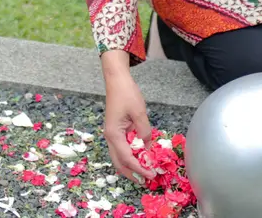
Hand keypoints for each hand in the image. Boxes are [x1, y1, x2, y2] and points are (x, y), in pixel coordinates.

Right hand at [101, 58, 155, 185]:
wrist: (116, 81)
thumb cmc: (127, 94)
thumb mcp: (139, 112)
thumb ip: (144, 131)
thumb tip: (147, 146)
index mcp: (114, 134)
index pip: (127, 158)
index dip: (139, 168)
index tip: (151, 174)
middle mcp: (110, 137)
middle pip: (119, 162)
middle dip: (132, 173)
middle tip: (145, 180)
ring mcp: (111, 134)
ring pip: (119, 157)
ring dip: (130, 167)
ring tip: (143, 173)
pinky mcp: (115, 131)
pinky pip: (121, 149)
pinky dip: (130, 156)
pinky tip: (140, 158)